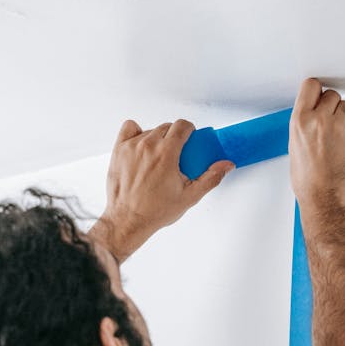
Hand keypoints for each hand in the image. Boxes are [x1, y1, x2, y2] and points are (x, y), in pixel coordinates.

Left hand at [96, 119, 234, 261]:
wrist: (128, 220)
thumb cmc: (154, 211)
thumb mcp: (189, 196)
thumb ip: (210, 178)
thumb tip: (225, 165)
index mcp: (166, 153)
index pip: (182, 125)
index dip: (189, 131)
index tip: (190, 140)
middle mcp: (148, 145)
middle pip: (167, 127)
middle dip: (175, 137)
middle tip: (176, 156)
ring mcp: (131, 146)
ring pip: (150, 130)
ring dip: (157, 139)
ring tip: (158, 159)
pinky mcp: (119, 149)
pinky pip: (130, 128)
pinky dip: (136, 133)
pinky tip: (141, 146)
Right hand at [289, 78, 344, 214]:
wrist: (324, 199)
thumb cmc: (308, 182)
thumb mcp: (295, 147)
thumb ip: (304, 125)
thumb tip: (311, 115)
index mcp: (300, 121)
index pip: (311, 85)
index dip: (316, 90)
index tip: (318, 95)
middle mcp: (319, 120)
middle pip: (331, 94)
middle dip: (330, 105)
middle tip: (327, 121)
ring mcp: (338, 127)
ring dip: (342, 117)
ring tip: (335, 135)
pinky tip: (342, 145)